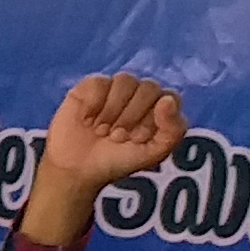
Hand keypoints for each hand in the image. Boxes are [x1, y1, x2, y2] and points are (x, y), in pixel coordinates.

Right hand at [38, 73, 186, 201]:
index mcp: (158, 109)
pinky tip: (86, 121)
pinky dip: (93, 105)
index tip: (137, 138)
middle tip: (116, 137)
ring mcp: (115, 88)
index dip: (154, 119)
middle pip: (149, 87)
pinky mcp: (91, 86)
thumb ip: (173, 130)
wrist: (76, 170)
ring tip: (101, 130)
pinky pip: (100, 82)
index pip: (170, 97)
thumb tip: (167, 100)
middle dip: (131, 116)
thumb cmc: (116, 162)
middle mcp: (139, 94)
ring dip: (112, 111)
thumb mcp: (152, 154)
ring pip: (125, 80)